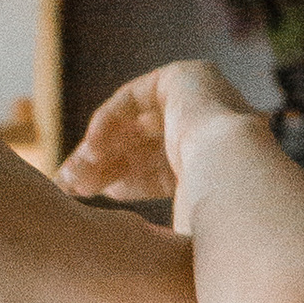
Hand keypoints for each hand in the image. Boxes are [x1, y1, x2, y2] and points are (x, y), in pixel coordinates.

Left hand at [67, 58, 267, 209]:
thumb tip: (116, 217)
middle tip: (67, 185)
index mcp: (214, 167)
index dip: (119, 183)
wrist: (236, 177)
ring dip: (97, 150)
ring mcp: (200, 102)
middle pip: (140, 147)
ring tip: (72, 176)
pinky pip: (132, 98)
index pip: (156, 172)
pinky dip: (107, 123)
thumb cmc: (213, 218)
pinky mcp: (185, 77)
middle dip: (101, 168)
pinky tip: (92, 150)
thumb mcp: (176, 225)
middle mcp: (210, 132)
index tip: (83, 197)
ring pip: (133, 126)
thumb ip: (152, 221)